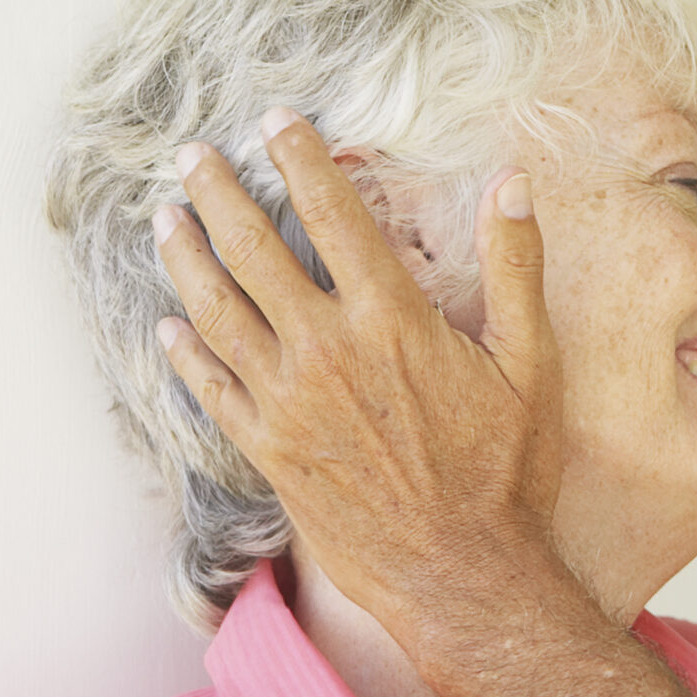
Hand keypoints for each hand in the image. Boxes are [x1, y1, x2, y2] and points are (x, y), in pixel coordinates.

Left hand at [151, 109, 571, 657]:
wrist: (463, 575)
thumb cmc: (507, 474)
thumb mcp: (531, 363)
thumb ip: (515, 267)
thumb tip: (513, 184)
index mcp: (391, 318)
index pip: (333, 214)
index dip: (300, 158)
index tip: (276, 122)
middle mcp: (327, 350)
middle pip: (255, 250)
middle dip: (219, 193)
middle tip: (192, 155)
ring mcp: (288, 402)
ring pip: (218, 311)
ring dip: (185, 258)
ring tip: (164, 219)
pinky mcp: (269, 450)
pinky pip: (211, 389)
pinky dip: (184, 352)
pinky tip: (168, 325)